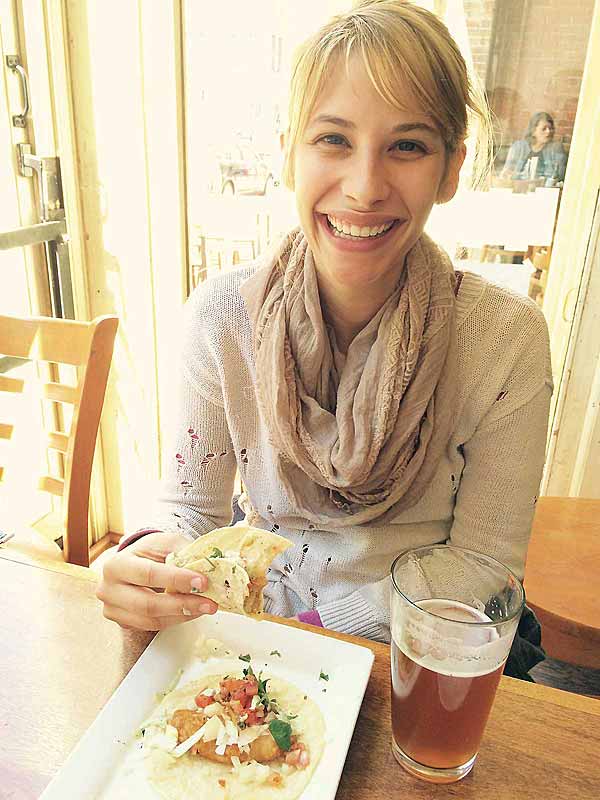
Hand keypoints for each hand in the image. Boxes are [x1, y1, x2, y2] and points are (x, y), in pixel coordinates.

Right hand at [96, 531, 217, 630]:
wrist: (138, 561)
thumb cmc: (151, 551)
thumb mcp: (166, 543)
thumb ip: (183, 554)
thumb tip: (207, 568)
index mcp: (116, 565)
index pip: (148, 574)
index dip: (176, 579)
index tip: (202, 582)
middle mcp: (108, 589)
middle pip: (147, 604)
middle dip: (182, 604)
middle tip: (209, 602)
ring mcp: (113, 610)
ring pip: (151, 620)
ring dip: (182, 616)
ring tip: (205, 607)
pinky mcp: (124, 623)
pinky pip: (152, 626)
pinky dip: (176, 620)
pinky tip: (192, 611)